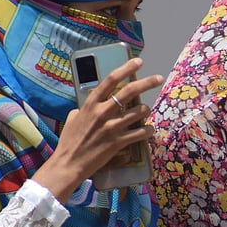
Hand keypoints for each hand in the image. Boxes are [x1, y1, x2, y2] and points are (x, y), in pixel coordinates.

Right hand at [32, 58, 164, 201]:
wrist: (68, 164)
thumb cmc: (69, 142)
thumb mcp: (72, 119)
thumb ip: (82, 110)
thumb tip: (85, 107)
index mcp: (90, 104)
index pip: (110, 79)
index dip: (126, 68)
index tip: (138, 62)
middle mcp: (102, 112)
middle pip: (129, 91)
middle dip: (147, 82)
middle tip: (158, 78)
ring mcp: (111, 127)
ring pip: (138, 112)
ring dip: (146, 110)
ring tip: (146, 111)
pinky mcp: (118, 142)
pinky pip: (140, 133)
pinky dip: (148, 130)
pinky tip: (149, 130)